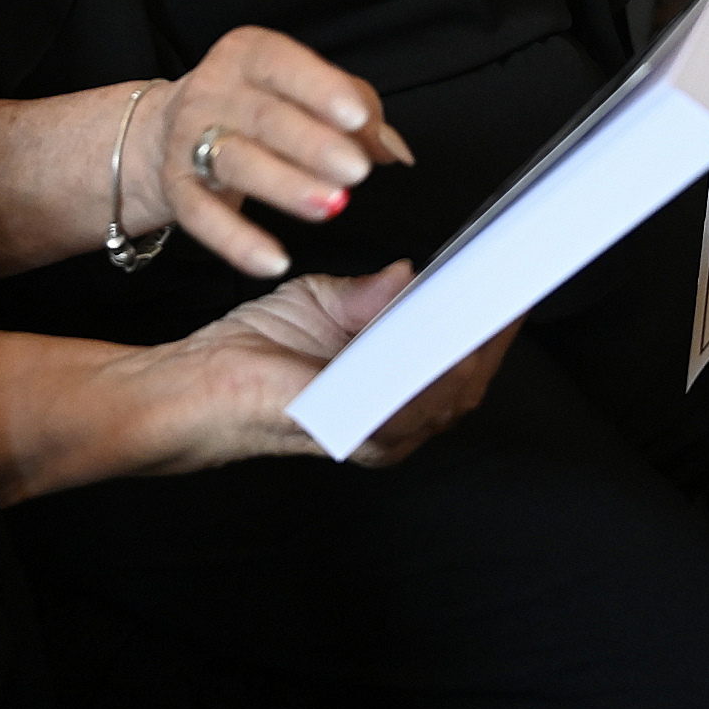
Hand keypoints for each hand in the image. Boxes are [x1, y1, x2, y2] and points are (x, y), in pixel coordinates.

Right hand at [144, 28, 415, 279]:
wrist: (165, 130)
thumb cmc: (256, 104)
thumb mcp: (304, 89)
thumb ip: (356, 111)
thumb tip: (393, 150)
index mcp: (249, 54)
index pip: (283, 63)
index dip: (319, 88)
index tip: (355, 116)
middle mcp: (214, 91)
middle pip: (264, 117)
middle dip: (312, 144)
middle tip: (356, 170)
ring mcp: (189, 140)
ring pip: (236, 162)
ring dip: (284, 185)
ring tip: (330, 206)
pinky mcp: (176, 188)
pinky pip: (203, 217)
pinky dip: (237, 241)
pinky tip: (274, 261)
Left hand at [156, 264, 517, 470]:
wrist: (197, 382)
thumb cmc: (254, 348)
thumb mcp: (325, 304)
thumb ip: (373, 295)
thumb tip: (413, 273)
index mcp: (392, 392)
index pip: (457, 362)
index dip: (490, 326)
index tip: (510, 281)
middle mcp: (395, 422)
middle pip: (467, 380)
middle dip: (495, 332)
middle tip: (511, 282)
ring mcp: (379, 434)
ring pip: (451, 393)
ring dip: (477, 345)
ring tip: (492, 298)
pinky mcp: (355, 433)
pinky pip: (413, 405)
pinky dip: (438, 370)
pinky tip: (452, 334)